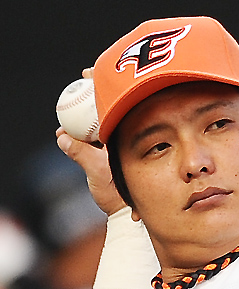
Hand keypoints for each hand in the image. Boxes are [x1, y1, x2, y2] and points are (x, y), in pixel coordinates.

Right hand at [56, 68, 125, 216]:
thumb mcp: (97, 172)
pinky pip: (90, 137)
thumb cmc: (115, 194)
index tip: (93, 74)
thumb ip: (80, 154)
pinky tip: (66, 134)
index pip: (116, 105)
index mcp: (124, 138)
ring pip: (99, 121)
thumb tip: (63, 137)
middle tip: (83, 77)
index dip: (105, 87)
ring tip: (71, 105)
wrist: (122, 212)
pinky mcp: (104, 155)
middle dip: (95, 92)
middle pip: (108, 108)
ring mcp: (113, 146)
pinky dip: (79, 132)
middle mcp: (121, 139)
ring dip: (84, 113)